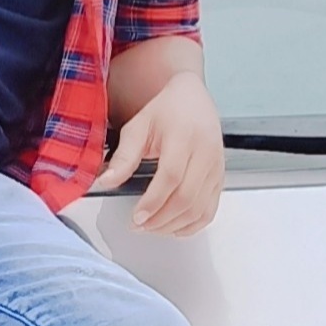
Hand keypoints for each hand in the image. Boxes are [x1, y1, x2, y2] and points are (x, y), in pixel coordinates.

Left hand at [93, 71, 223, 234]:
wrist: (193, 98)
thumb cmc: (166, 111)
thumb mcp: (138, 127)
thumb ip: (124, 156)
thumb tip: (105, 182)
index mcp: (184, 137)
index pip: (171, 177)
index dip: (153, 202)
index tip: (136, 217)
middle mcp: (206, 153)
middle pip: (186, 197)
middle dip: (160, 219)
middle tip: (138, 225)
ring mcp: (216, 167)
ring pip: (199, 209)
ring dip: (173, 225)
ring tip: (151, 227)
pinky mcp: (220, 178)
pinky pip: (210, 210)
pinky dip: (192, 225)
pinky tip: (173, 227)